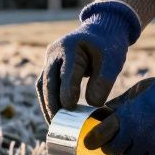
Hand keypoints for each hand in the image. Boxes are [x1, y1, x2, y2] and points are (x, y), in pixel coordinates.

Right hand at [37, 1, 140, 122]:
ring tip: (54, 125)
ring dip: (47, 105)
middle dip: (52, 104)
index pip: (67, 73)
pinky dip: (49, 100)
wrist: (102, 30)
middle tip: (58, 124)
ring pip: (42, 85)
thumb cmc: (109, 46)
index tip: (71, 109)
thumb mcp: (112, 62)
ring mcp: (50, 59)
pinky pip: (45, 85)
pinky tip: (55, 116)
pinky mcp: (50, 66)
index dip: (67, 92)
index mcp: (71, 47)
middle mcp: (55, 52)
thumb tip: (91, 105)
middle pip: (48, 81)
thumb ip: (103, 82)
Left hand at [83, 49, 154, 154]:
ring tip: (137, 137)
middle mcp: (135, 134)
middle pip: (113, 150)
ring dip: (130, 149)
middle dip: (111, 145)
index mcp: (126, 117)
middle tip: (113, 139)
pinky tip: (151, 142)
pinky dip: (147, 153)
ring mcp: (150, 145)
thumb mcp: (137, 91)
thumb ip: (119, 104)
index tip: (88, 142)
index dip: (93, 139)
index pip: (100, 135)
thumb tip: (104, 111)